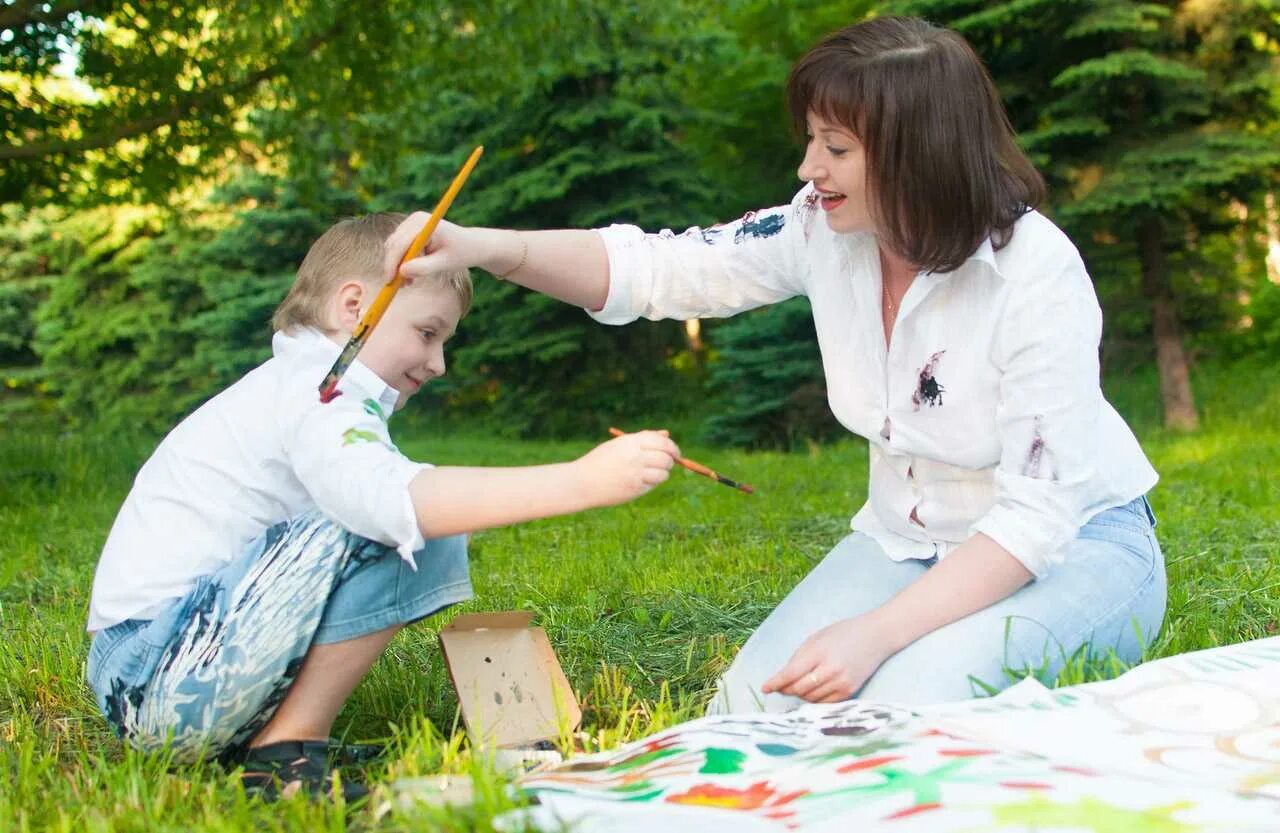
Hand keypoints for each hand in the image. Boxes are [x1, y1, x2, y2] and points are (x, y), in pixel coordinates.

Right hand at [383, 215, 497, 282]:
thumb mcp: (445, 263)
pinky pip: (398, 248)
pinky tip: (412, 274)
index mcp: (424, 224)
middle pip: (393, 245)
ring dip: (398, 266)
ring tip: (411, 282)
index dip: (392, 263)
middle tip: (403, 286)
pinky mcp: (410, 230)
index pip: (400, 244)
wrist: (472, 245)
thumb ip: (424, 268)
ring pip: (393, 247)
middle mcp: (415, 219)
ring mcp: (411, 223)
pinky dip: (402, 262)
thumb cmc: (461, 253)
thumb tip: (402, 271)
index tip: (390, 282)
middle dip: (394, 266)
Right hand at [574, 430, 680, 507]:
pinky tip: (641, 481)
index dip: (672, 446)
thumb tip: (666, 434)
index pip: (662, 441)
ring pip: (664, 472)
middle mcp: (636, 456)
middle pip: (666, 457)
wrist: (582, 482)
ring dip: (663, 472)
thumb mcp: (620, 445)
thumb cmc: (601, 461)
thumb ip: (643, 439)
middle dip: (671, 460)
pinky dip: (653, 482)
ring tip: (654, 472)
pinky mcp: (636, 488)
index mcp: (631, 442)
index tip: (674, 452)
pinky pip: (654, 484)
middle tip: (669, 462)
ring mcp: (636, 473)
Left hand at [761, 614, 896, 702]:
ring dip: (799, 694)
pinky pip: (824, 703)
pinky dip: (814, 699)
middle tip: (779, 687)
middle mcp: (831, 670)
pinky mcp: (850, 692)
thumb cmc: (843, 634)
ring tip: (797, 685)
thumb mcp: (817, 638)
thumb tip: (782, 679)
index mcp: (819, 652)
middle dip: (785, 689)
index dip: (775, 683)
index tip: (765, 688)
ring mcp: (842, 683)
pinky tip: (812, 690)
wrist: (876, 636)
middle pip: (798, 689)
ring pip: (810, 698)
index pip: (791, 674)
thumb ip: (799, 658)